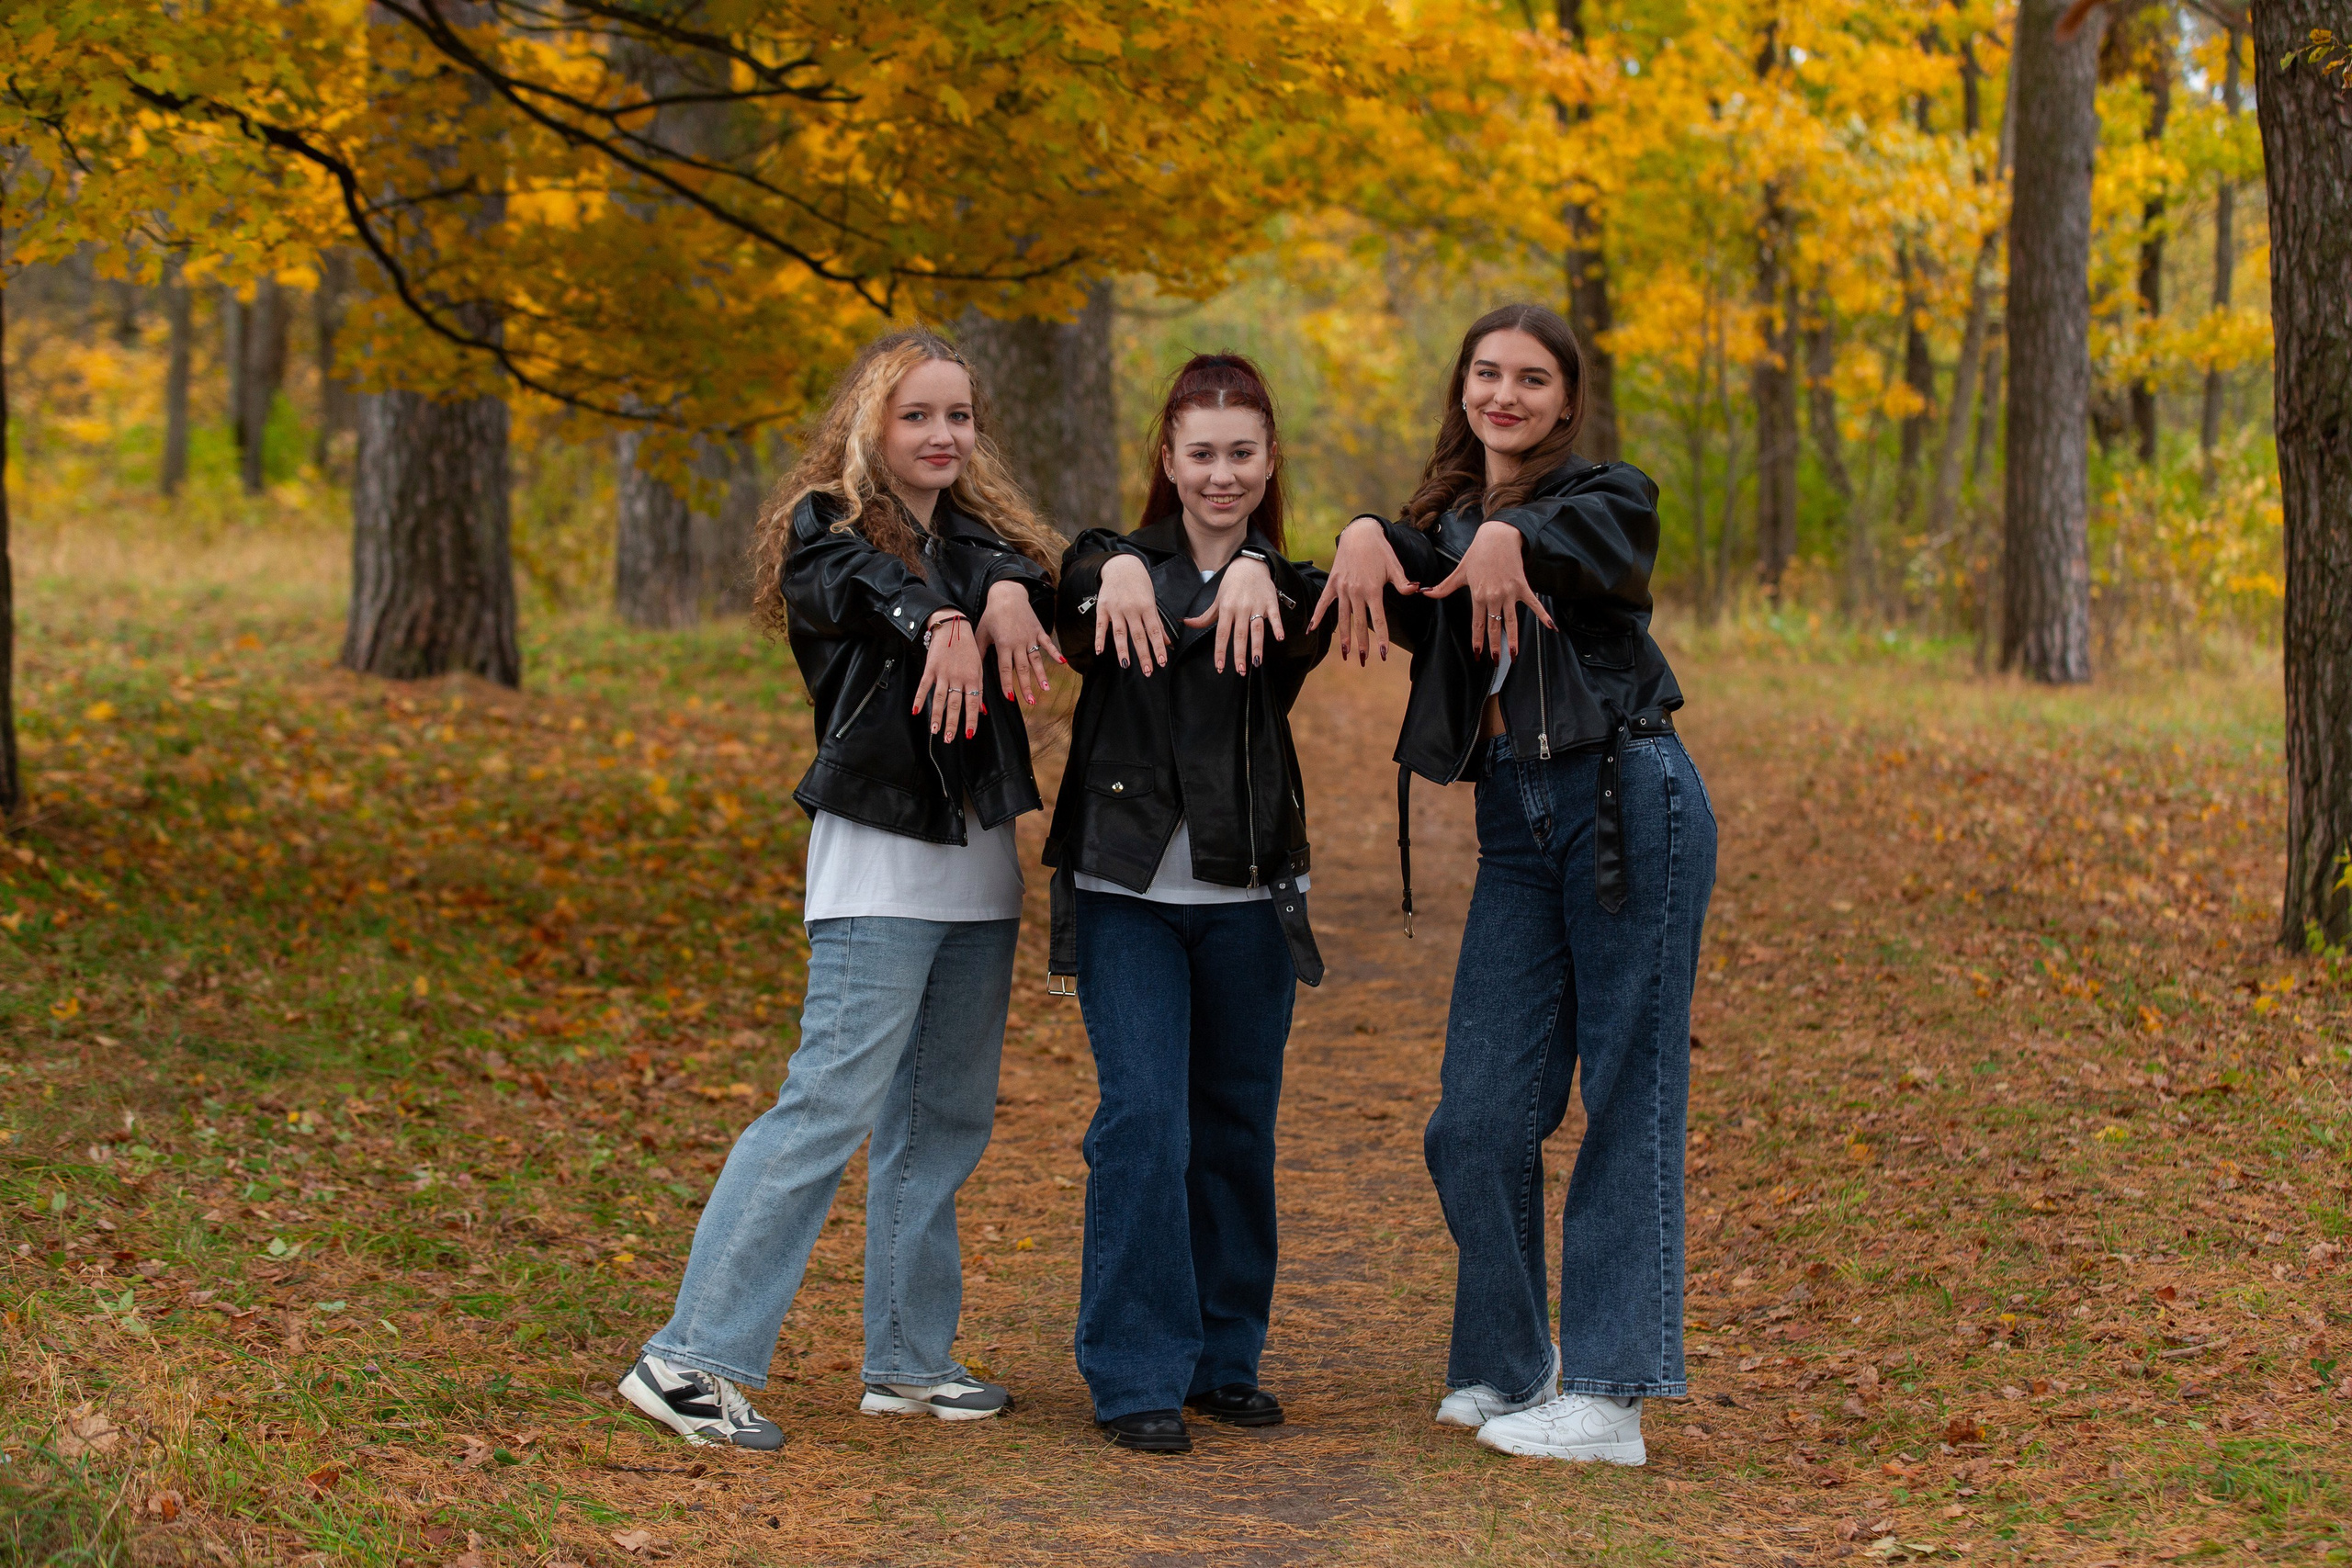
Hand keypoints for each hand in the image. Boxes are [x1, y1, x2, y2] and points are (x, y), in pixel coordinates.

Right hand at [910, 610, 984, 741]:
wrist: (953, 627)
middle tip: (950, 739)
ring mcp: (942, 673)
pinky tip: (915, 711)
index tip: (969, 734)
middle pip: (954, 704)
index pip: (972, 703)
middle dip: (952, 723)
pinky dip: (918, 698)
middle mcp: (957, 677)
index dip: (971, 719)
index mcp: (972, 678)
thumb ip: (979, 688)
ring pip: (939, 698)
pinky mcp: (930, 668)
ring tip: (934, 731)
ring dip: (936, 716)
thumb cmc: (968, 648)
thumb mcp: (978, 666)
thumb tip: (982, 710)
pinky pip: (923, 686)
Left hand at [976, 579, 1064, 706]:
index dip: (1007, 684)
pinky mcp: (1038, 630)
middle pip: (1022, 669)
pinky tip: (1062, 663)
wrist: (1007, 594)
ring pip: (1036, 659)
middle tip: (1031, 702)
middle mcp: (1018, 642)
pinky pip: (1047, 643)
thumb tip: (973, 670)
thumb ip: (980, 652)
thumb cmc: (992, 614)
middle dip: (1026, 686)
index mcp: (1003, 644)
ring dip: (1041, 675)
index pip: (1005, 669)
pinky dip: (1055, 652)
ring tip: (1045, 689)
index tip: (1010, 697)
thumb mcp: (982, 632)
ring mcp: (1029, 637)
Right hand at [1092, 554, 1166, 674]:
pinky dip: (1099, 638)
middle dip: (1143, 654)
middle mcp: (1132, 608)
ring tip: (1126, 665)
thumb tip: (1167, 642)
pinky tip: (1099, 651)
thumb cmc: (1140, 584)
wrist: (1122, 566)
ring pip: (1120, 633)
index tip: (1162, 663)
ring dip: (1123, 650)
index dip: (1158, 648)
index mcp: (1147, 607)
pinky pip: (1101, 626)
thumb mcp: (1152, 600)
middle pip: (1138, 635)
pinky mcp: (1103, 607)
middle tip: (1148, 671)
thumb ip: (1157, 623)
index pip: (1154, 631)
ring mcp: (1116, 608)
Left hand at [1182, 555, 1280, 674]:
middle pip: (1240, 634)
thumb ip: (1205, 616)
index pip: (1221, 634)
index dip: (1220, 651)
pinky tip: (1279, 638)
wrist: (1250, 565)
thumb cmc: (1232, 584)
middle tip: (1240, 671)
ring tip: (1257, 663)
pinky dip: (1277, 626)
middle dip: (1239, 654)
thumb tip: (1186, 623)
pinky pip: (1275, 616)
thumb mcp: (1217, 599)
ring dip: (1257, 646)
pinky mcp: (1270, 602)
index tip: (1220, 667)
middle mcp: (1241, 608)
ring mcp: (1257, 605)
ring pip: (1256, 629)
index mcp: (1226, 608)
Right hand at [1308, 516, 1418, 665]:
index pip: (1378, 619)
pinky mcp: (1333, 583)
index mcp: (1372, 589)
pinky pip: (1324, 602)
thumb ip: (1403, 582)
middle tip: (1364, 661)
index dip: (1382, 638)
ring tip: (1345, 653)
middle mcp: (1356, 591)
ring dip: (1344, 637)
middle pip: (1359, 623)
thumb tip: (1416, 591)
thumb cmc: (1380, 549)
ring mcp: (1342, 588)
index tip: (1383, 654)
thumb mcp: (1394, 565)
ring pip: (1343, 617)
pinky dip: (1318, 616)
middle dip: (1362, 644)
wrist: (1359, 533)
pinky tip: (1312, 630)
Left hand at [1426, 521, 1553, 658]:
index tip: (1478, 655)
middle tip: (1494, 662)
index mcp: (1478, 595)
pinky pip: (1534, 604)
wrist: (1498, 536)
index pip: (1477, 624)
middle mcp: (1494, 596)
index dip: (1477, 641)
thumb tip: (1426, 593)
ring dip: (1513, 639)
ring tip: (1514, 655)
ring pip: (1512, 621)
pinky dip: (1543, 615)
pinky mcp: (1522, 586)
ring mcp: (1509, 592)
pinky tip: (1551, 627)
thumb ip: (1444, 586)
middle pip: (1494, 627)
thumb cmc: (1478, 553)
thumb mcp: (1460, 571)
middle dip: (1494, 646)